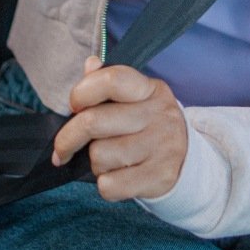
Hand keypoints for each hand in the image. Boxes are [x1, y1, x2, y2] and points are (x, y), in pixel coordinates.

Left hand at [51, 57, 187, 201]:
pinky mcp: (159, 177)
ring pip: (99, 156)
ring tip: (109, 160)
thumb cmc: (148, 127)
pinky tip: (117, 177)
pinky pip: (109, 185)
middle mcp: (159, 115)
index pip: (111, 80)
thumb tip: (90, 64)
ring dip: (95, 163)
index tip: (74, 107)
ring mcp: (162, 146)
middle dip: (68, 139)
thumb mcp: (136, 99)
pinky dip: (106, 185)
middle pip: (93, 122)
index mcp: (150, 89)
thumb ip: (109, 83)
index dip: (82, 92)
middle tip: (62, 149)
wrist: (187, 162)